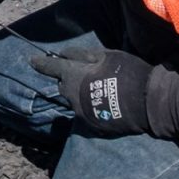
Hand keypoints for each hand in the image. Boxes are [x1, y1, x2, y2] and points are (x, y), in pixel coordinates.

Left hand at [28, 46, 154, 135]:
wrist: (147, 103)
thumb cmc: (126, 73)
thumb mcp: (105, 55)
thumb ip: (81, 54)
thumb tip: (63, 54)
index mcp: (72, 76)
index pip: (50, 68)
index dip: (41, 63)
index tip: (31, 60)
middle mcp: (71, 96)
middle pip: (63, 85)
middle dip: (68, 79)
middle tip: (84, 74)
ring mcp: (80, 112)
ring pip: (73, 100)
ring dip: (80, 93)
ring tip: (97, 89)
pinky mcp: (91, 124)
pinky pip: (85, 111)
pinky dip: (90, 105)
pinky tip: (103, 102)